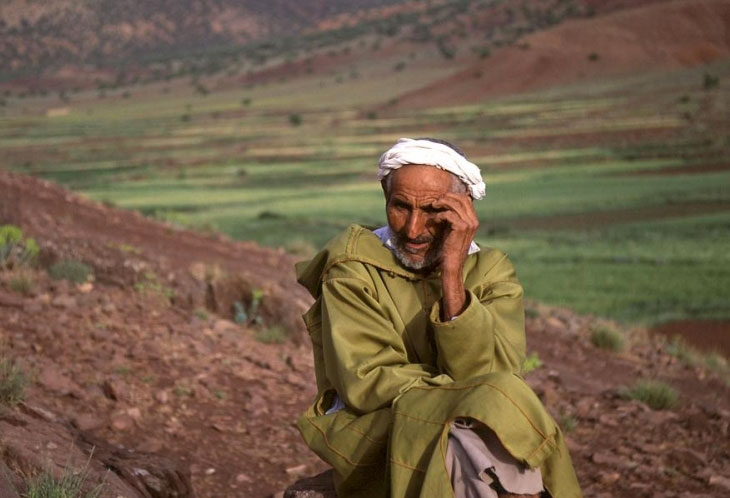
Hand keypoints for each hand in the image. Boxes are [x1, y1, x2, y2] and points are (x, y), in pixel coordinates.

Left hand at [431, 193, 478, 319]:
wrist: (452, 265)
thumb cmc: (450, 248)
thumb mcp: (453, 230)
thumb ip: (453, 217)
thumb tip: (445, 203)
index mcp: (473, 220)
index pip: (466, 199)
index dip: (452, 196)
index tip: (440, 199)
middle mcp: (474, 221)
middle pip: (461, 198)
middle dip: (446, 197)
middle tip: (434, 202)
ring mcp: (469, 224)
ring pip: (455, 204)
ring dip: (441, 204)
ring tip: (432, 207)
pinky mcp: (461, 228)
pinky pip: (449, 214)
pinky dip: (439, 215)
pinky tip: (433, 220)